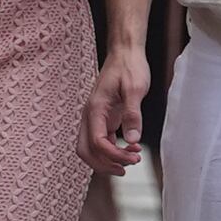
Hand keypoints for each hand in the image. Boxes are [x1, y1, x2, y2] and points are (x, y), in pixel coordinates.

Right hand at [87, 42, 150, 175]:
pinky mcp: (103, 117)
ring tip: (132, 159)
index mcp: (95, 109)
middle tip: (126, 168)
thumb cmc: (129, 67)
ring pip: (92, 148)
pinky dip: (113, 150)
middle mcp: (90, 115)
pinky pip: (101, 141)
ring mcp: (95, 117)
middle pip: (85, 150)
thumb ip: (132, 114)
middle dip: (104, 164)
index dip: (113, 155)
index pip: (96, 142)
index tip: (132, 157)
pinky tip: (131, 148)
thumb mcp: (135, 89)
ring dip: (108, 159)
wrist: (125, 53)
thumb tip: (133, 140)